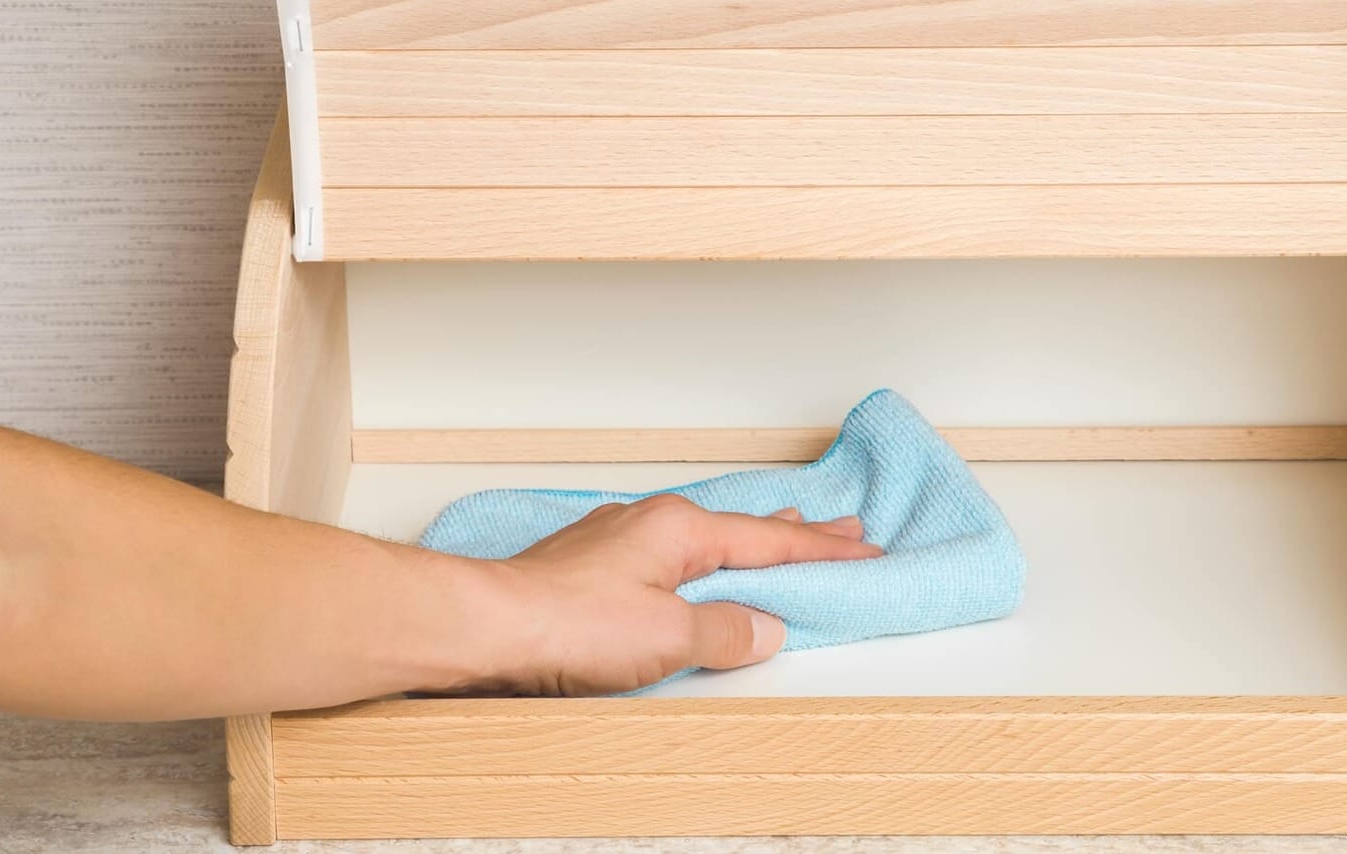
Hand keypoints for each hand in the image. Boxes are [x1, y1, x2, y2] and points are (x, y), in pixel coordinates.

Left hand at [479, 494, 882, 696]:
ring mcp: (615, 543)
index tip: (863, 549)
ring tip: (779, 540)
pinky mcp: (588, 570)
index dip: (821, 551)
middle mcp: (647, 524)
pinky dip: (698, 563)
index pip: (769, 542)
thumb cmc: (563, 624)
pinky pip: (665, 559)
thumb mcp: (668, 637)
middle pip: (739, 531)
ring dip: (745, 545)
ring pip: (700, 540)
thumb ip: (726, 632)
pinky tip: (694, 571)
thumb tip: (764, 629)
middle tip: (839, 528)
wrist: (483, 628)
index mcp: (678, 529)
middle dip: (793, 535)